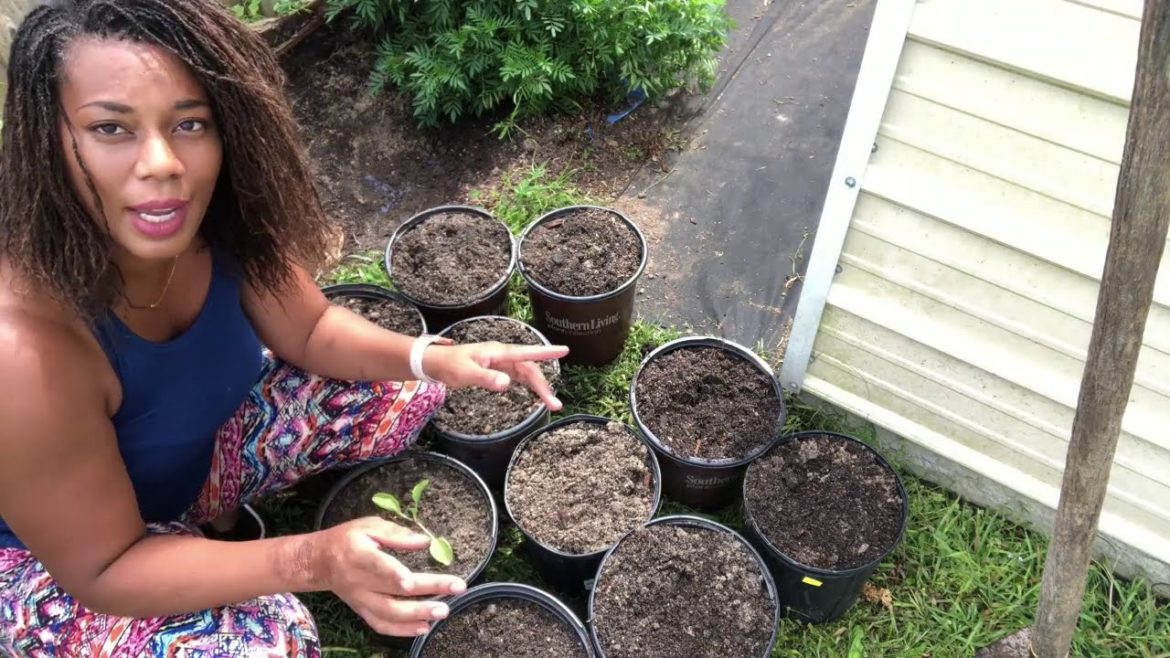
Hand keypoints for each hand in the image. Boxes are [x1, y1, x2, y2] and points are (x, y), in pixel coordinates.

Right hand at [318, 517, 465, 636]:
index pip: (378, 567)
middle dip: (427, 592)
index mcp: (359, 555)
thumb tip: (424, 541)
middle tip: (455, 588)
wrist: (319, 563)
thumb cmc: (347, 539)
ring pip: (389, 614)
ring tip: (443, 611)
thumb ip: (396, 533)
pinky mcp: (362, 610)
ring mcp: (361, 600)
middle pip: (394, 592)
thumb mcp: (368, 525)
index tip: (411, 581)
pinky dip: (402, 630)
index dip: (394, 575)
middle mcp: (359, 582)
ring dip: (418, 615)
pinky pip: (382, 625)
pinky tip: (424, 626)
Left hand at [424, 341, 568, 410]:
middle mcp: (502, 355)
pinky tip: (535, 393)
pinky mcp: (497, 369)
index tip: (564, 350)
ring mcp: (500, 362)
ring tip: (551, 403)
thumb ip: (486, 378)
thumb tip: (507, 383)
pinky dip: (528, 384)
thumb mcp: (466, 374)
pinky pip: (518, 376)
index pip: (526, 353)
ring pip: (525, 373)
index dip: (545, 352)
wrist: (435, 363)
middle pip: (529, 368)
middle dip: (543, 385)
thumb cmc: (449, 366)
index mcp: (498, 352)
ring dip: (538, 386)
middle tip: (555, 404)